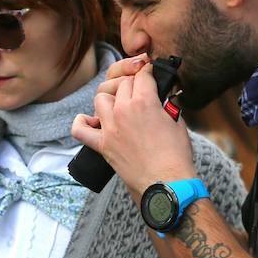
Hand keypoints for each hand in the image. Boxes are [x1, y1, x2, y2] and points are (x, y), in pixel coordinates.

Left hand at [71, 57, 195, 197]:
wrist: (166, 184)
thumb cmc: (176, 156)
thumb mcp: (178, 122)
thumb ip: (168, 105)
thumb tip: (164, 98)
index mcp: (145, 101)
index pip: (142, 75)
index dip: (148, 73)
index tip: (150, 76)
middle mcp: (124, 110)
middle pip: (122, 84)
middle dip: (132, 85)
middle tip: (142, 94)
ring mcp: (110, 127)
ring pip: (101, 98)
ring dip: (111, 99)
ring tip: (121, 107)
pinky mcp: (102, 145)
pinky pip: (80, 129)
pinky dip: (82, 123)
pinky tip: (92, 121)